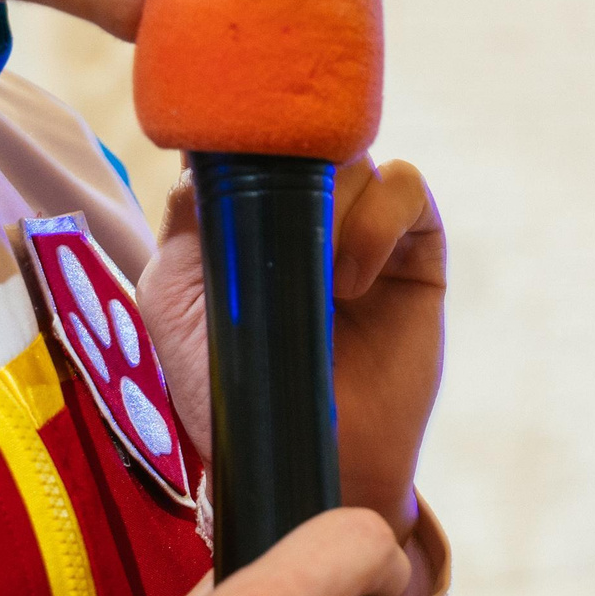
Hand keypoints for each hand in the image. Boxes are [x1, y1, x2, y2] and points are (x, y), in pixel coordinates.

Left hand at [140, 155, 447, 540]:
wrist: (316, 461)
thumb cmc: (237, 397)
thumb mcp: (179, 312)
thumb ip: (184, 233)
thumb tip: (205, 158)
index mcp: (247, 217)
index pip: (253, 140)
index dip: (249, 134)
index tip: (234, 150)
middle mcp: (305, 211)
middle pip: (309, 138)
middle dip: (293, 170)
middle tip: (278, 225)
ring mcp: (363, 225)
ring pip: (357, 157)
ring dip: (334, 204)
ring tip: (321, 281)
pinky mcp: (416, 248)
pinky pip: (406, 188)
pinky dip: (378, 220)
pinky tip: (354, 279)